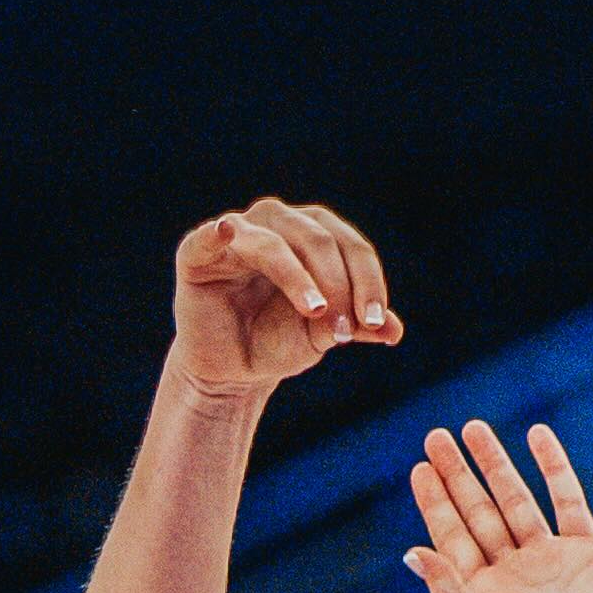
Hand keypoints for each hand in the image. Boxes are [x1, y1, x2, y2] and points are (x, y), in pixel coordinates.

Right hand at [168, 198, 398, 404]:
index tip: (375, 323)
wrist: (232, 370)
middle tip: (345, 331)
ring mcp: (237, 234)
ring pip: (274, 243)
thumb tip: (394, 329)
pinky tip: (226, 231)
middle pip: (318, 239)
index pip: (350, 246)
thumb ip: (357, 325)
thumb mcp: (323, 334)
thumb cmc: (279, 341)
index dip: (368, 282)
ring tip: (315, 311)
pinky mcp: (197, 253)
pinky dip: (218, 232)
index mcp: (314, 233)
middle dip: (338, 285)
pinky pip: (208, 237)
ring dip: (299, 277)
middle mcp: (277, 222)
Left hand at [407, 423, 592, 592]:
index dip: (435, 503)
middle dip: (457, 476)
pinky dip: (553, 467)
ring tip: (473, 428)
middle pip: (477, 513)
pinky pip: (566, 500)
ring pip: (515, 500)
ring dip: (496, 465)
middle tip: (435, 437)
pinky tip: (538, 435)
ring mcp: (549, 560)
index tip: (419, 468)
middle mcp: (512, 574)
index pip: (451, 540)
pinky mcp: (586, 551)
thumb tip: (412, 552)